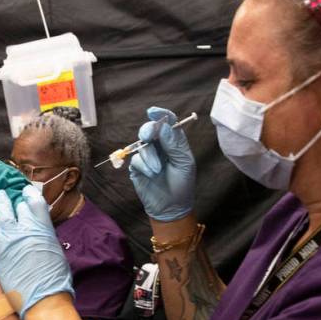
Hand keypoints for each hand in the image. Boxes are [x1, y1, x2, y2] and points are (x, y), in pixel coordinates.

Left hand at [0, 185, 73, 318]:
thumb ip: (47, 239)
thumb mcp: (57, 252)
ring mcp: (11, 238)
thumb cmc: (55, 281)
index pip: (36, 202)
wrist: (43, 299)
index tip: (27, 191)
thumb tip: (42, 234)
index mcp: (45, 228)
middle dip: (15, 201)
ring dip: (1, 204)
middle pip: (19, 207)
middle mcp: (28, 229)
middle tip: (11, 196)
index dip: (30, 194)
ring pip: (3, 214)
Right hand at [129, 106, 195, 221]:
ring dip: (150, 157)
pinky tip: (151, 175)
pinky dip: (144, 166)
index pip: (168, 123)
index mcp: (174, 143)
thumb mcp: (184, 163)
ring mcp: (148, 156)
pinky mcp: (138, 167)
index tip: (153, 112)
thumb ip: (174, 144)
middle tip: (147, 136)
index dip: (161, 115)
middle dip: (148, 131)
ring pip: (143, 145)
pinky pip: (136, 159)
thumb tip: (163, 126)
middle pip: (151, 130)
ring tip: (158, 171)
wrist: (171, 207)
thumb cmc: (182, 185)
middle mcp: (160, 146)